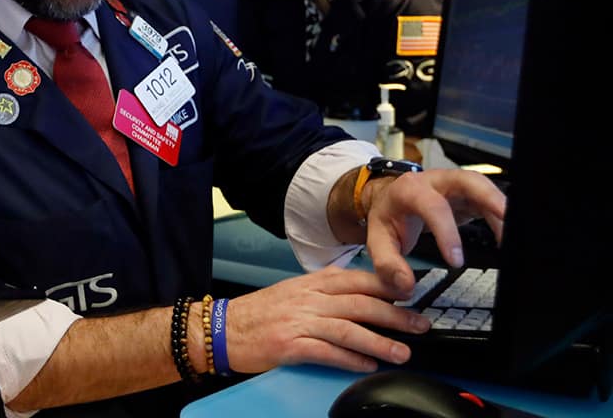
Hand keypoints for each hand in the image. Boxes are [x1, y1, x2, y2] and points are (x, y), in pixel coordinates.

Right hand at [223, 266, 429, 373]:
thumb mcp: (295, 291)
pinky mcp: (290, 345)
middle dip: (395, 315)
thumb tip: (362, 295)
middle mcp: (308, 299)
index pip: (357, 280)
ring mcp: (299, 321)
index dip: (388, 286)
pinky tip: (367, 365)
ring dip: (379, 341)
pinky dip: (350, 359)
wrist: (223, 328)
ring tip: (403, 352)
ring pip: (348, 328)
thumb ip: (326, 291)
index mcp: (311, 282)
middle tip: (421, 324)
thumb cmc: (260, 312)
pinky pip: (327, 352)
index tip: (413, 294)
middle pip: (360, 303)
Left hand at [362, 168, 505, 292]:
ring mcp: (454, 184)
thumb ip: (387, 263)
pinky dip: (501, 216)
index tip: (455, 261)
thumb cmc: (388, 216)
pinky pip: (489, 200)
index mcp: (410, 190)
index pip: (432, 207)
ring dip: (502, 209)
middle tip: (506, 221)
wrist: (390, 199)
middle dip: (490, 198)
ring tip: (513, 236)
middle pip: (468, 180)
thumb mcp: (377, 239)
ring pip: (484, 187)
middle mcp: (435, 181)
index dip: (447, 233)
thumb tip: (405, 285)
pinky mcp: (468, 193)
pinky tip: (507, 237)